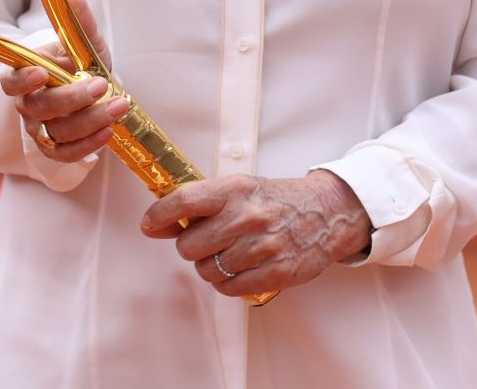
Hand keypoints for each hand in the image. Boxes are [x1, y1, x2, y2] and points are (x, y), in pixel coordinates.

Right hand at [0, 0, 125, 164]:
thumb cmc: (80, 63)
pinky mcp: (55, 149)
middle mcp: (29, 105)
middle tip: (101, 85)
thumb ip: (78, 22)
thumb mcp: (83, 41)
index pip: (11, 81)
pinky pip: (66, 154)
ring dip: (90, 121)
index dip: (22, 80)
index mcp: (27, 74)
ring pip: (57, 132)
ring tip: (119, 105)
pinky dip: (88, 145)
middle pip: (40, 107)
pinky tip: (109, 130)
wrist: (91, 90)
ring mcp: (40, 129)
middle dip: (72, 98)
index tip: (42, 73)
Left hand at [141, 169, 372, 297]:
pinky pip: (229, 288)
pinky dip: (228, 282)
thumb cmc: (277, 200)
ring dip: (211, 266)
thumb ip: (203, 203)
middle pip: (189, 246)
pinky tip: (240, 268)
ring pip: (207, 271)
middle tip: (206, 241)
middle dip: (191, 247)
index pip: (183, 201)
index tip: (150, 225)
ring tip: (229, 254)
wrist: (326, 213)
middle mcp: (247, 217)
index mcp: (235, 190)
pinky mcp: (275, 273)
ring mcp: (261, 247)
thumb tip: (160, 224)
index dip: (159, 215)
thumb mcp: (241, 188)